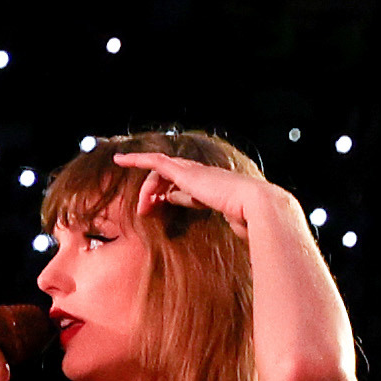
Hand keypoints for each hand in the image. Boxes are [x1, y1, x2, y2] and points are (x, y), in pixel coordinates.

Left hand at [107, 147, 275, 234]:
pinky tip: (121, 161)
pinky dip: (137, 159)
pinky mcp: (186, 173)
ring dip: (147, 190)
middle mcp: (204, 176)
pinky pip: (156, 162)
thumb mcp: (226, 221)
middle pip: (170, 177)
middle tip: (144, 212)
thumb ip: (214, 217)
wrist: (259, 207)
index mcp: (213, 187)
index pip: (183, 187)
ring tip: (142, 209)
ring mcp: (196, 172)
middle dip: (153, 193)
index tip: (155, 208)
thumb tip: (195, 214)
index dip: (167, 196)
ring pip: (161, 173)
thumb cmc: (251, 221)